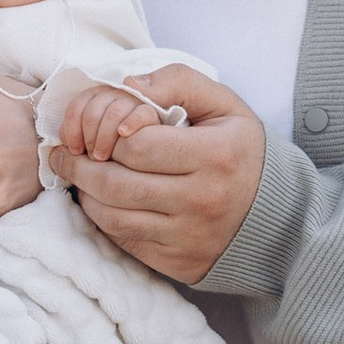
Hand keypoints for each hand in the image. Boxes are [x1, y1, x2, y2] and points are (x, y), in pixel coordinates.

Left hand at [48, 63, 265, 285]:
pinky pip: (123, 241)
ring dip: (85, 193)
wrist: (278, 219)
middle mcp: (202, 200)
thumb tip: (128, 84)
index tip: (98, 129)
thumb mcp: (225, 106)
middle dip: (81, 165)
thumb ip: (179, 81)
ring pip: (113, 216)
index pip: (138, 144)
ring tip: (76, 174)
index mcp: (215, 155)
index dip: (108, 133)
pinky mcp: (177, 263)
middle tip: (65, 153)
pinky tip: (98, 200)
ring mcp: (188, 237)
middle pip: (117, 182)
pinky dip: (103, 219)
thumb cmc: (243, 153)